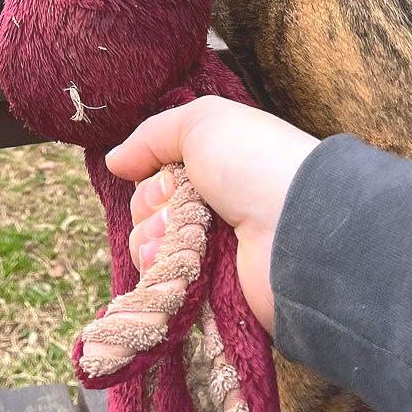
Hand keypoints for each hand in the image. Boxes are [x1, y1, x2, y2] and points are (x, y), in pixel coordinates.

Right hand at [106, 96, 318, 334]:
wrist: (297, 227)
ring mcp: (214, 249)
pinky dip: (161, 270)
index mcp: (215, 167)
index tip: (168, 180)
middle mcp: (214, 207)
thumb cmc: (253, 162)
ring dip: (152, 240)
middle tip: (176, 208)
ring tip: (174, 239)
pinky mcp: (213, 288)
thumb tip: (114, 161)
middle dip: (150, 210)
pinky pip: (166, 280)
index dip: (151, 180)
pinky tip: (172, 262)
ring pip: (152, 247)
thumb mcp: (202, 123)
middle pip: (150, 212)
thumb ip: (151, 136)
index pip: (158, 176)